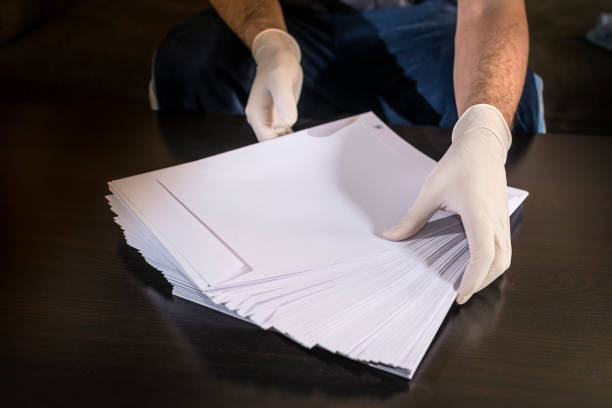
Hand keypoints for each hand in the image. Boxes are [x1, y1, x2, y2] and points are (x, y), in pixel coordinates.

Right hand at [246, 29, 302, 140]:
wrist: (279, 56)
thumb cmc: (278, 65)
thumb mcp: (281, 79)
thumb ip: (283, 100)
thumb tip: (288, 122)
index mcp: (256, 115)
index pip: (266, 141)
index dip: (279, 148)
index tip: (296, 150)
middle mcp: (261, 120)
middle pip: (272, 144)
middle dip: (285, 150)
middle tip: (305, 155)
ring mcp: (271, 120)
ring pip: (279, 141)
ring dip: (291, 146)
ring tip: (308, 150)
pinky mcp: (281, 117)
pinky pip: (286, 134)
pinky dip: (294, 138)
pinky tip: (307, 140)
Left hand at [384, 104, 512, 303]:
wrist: (482, 146)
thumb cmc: (458, 165)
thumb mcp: (430, 191)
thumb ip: (412, 218)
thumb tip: (391, 236)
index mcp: (479, 214)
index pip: (482, 255)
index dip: (473, 278)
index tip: (459, 294)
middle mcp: (496, 221)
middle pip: (500, 263)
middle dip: (482, 282)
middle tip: (460, 292)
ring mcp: (503, 220)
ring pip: (506, 256)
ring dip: (490, 273)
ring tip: (468, 282)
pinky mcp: (503, 218)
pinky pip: (504, 247)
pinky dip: (493, 261)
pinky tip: (474, 263)